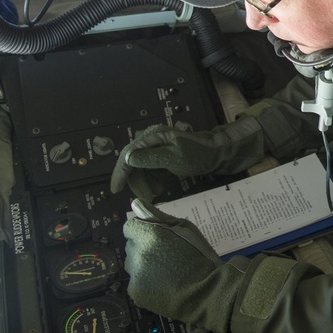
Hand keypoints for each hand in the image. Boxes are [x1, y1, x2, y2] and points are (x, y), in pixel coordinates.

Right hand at [110, 120, 265, 200]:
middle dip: (137, 181)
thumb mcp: (173, 157)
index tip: (115, 190)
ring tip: (156, 192)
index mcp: (152, 137)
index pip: (128, 155)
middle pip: (132, 163)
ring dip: (145, 183)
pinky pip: (150, 171)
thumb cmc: (197, 155)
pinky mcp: (162, 157)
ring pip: (140, 169)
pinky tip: (159, 188)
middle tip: (147, 196)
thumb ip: (149, 158)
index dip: (120, 173)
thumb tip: (128, 159)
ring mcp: (156, 148)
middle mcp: (151, 140)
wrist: (217, 154)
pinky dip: (152, 181)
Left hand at [122, 200, 247, 332]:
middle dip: (143, 246)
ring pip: (132, 264)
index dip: (143, 229)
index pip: (130, 227)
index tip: (157, 236)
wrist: (205, 291)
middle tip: (165, 254)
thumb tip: (137, 203)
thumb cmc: (199, 255)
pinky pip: (135, 281)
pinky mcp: (135, 292)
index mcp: (150, 235)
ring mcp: (135, 275)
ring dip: (143, 264)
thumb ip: (158, 216)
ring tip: (164, 270)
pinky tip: (162, 284)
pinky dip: (145, 281)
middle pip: (131, 245)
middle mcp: (137, 254)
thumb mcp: (185, 228)